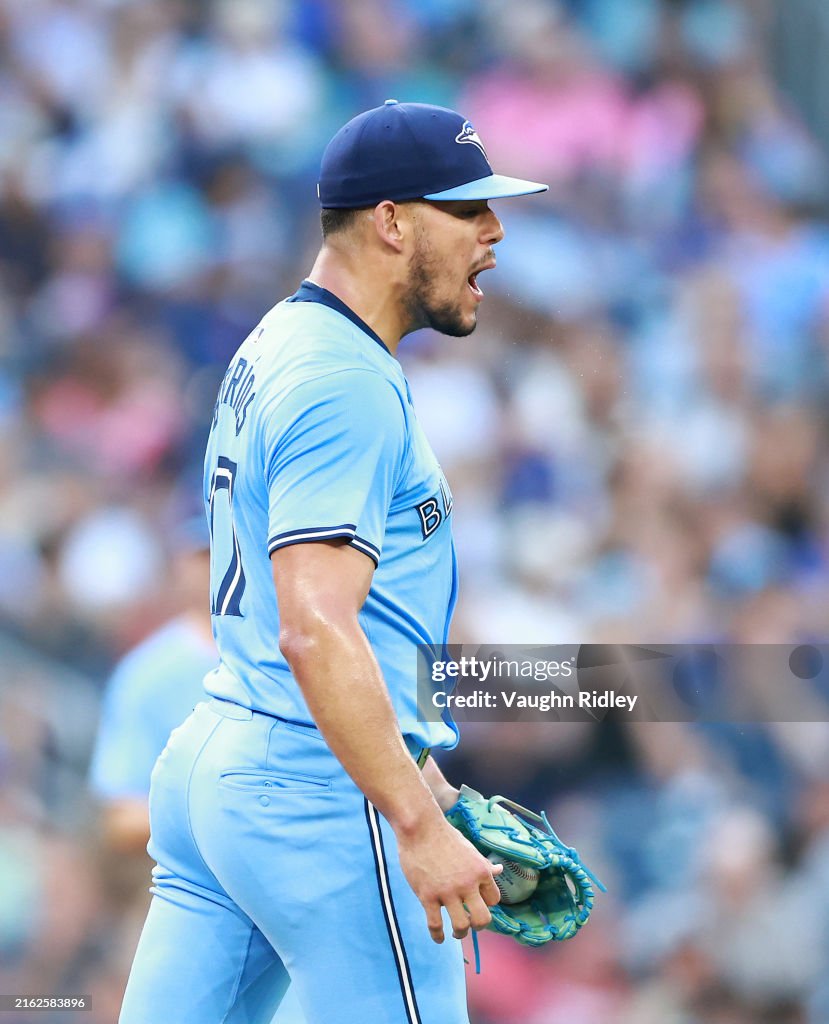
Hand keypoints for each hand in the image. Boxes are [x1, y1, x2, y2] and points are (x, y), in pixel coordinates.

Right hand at [394, 814, 501, 942]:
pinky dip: (438, 936)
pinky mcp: (427, 896)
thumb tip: (499, 870)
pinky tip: (438, 938)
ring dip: (459, 932)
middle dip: (478, 925)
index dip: (486, 904)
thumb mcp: (469, 849)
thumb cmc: (444, 836)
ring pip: (461, 926)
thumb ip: (483, 865)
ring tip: (455, 931)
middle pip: (482, 919)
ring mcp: (447, 891)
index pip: (493, 900)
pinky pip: (435, 924)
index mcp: (481, 871)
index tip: (477, 905)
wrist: (420, 827)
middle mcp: (467, 884)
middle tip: (471, 924)